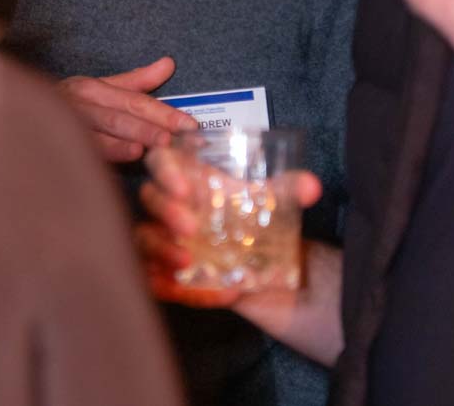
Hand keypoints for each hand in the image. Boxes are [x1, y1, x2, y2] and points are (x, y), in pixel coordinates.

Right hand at [61, 57, 196, 162]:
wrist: (18, 116)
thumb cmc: (68, 106)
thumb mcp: (101, 89)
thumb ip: (136, 81)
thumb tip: (169, 64)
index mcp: (92, 88)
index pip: (135, 100)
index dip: (164, 112)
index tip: (190, 125)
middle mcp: (79, 101)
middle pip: (121, 113)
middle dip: (150, 125)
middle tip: (176, 136)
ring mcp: (67, 122)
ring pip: (103, 129)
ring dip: (131, 137)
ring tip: (155, 144)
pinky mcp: (55, 142)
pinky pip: (84, 147)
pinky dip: (106, 151)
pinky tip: (126, 156)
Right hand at [138, 143, 321, 305]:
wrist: (259, 261)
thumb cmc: (251, 218)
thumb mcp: (271, 202)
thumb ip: (290, 190)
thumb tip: (312, 186)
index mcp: (188, 177)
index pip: (161, 160)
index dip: (166, 171)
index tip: (186, 189)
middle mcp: (171, 205)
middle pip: (148, 198)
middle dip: (166, 211)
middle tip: (190, 227)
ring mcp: (164, 240)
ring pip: (142, 240)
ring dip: (160, 250)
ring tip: (188, 262)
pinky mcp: (166, 272)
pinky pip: (155, 279)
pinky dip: (176, 288)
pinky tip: (211, 293)